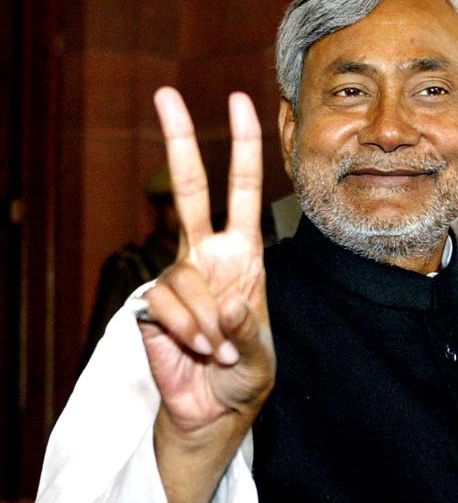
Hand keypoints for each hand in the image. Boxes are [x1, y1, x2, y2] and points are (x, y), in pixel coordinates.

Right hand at [140, 87, 274, 502]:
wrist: (215, 409)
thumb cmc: (245, 376)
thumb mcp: (261, 353)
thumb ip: (248, 329)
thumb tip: (225, 302)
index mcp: (244, 257)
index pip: (243, 193)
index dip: (243, 149)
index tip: (239, 102)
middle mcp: (207, 258)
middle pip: (189, 191)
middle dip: (179, 143)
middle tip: (165, 93)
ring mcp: (177, 279)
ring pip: (180, 274)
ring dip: (202, 319)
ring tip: (217, 350)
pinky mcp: (151, 306)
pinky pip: (163, 304)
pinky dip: (184, 330)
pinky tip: (196, 349)